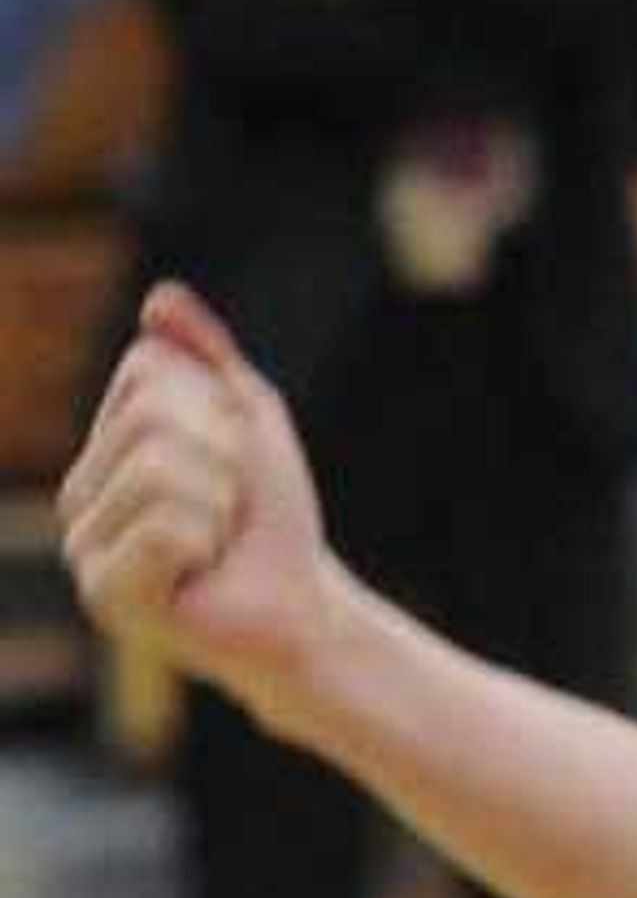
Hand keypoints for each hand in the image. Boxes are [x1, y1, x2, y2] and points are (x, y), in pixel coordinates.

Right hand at [57, 289, 337, 705]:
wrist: (299, 600)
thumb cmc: (269, 511)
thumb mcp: (248, 412)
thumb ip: (205, 353)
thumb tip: (156, 297)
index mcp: (104, 446)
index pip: (146, 369)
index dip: (216, 402)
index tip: (230, 451)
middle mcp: (77, 495)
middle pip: (150, 417)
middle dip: (222, 453)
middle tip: (228, 503)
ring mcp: (83, 548)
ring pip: (157, 469)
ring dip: (219, 501)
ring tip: (215, 538)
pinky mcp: (104, 597)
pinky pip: (164, 527)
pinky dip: (208, 541)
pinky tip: (200, 573)